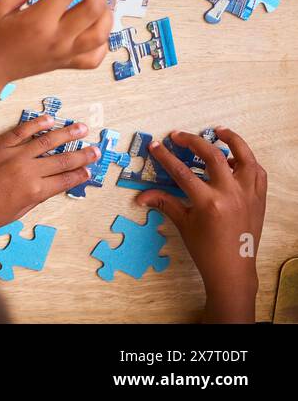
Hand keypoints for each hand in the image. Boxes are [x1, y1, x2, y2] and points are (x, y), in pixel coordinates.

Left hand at [0, 116, 96, 228]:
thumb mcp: (13, 214)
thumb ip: (33, 199)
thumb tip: (49, 187)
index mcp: (33, 192)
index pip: (65, 180)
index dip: (80, 175)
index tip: (90, 170)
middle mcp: (25, 171)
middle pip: (61, 159)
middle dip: (81, 155)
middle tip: (95, 149)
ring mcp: (10, 155)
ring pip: (45, 140)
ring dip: (66, 134)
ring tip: (82, 128)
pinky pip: (19, 130)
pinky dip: (36, 123)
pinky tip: (49, 119)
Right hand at [136, 129, 266, 322]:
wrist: (233, 269)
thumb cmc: (206, 249)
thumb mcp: (183, 224)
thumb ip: (164, 203)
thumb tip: (141, 196)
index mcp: (209, 202)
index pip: (182, 171)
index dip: (166, 156)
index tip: (156, 145)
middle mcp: (231, 194)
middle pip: (212, 156)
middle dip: (193, 141)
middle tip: (178, 135)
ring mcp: (248, 195)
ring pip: (245, 158)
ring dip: (232, 141)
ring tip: (219, 131)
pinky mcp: (259, 198)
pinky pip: (257, 173)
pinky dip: (248, 161)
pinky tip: (237, 157)